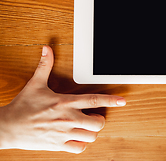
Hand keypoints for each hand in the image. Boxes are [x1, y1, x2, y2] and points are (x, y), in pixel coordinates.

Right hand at [0, 46, 125, 153]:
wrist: (7, 127)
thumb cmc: (23, 106)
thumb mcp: (35, 84)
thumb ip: (45, 66)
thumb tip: (47, 48)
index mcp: (65, 102)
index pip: (94, 100)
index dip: (111, 100)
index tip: (122, 101)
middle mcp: (67, 118)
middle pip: (98, 123)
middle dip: (100, 119)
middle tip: (93, 116)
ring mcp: (64, 133)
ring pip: (91, 136)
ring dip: (91, 132)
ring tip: (84, 126)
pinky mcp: (58, 145)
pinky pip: (79, 149)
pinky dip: (82, 144)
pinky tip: (77, 137)